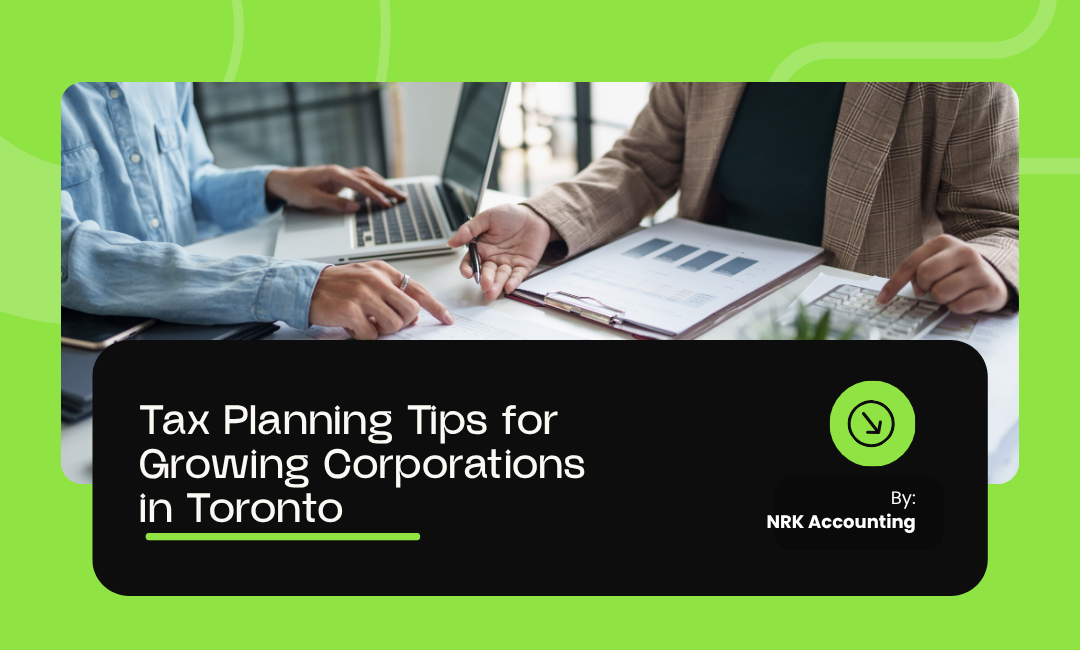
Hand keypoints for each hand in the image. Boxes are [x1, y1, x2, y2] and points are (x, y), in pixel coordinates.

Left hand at [266, 165, 406, 211]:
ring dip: (382, 184)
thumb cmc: (294, 189)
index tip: (387, 204)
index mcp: (334, 174)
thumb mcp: (312, 200)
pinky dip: (372, 183)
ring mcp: (340, 174)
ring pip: (366, 176)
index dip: (375, 196)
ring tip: (395, 194)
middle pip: (369, 178)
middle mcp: (339, 171)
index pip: (361, 185)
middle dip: (387, 188)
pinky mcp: (338, 178)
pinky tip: (378, 189)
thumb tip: (355, 207)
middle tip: (402, 197)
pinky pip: (360, 179)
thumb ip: (334, 203)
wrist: (282, 180)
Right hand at [308, 261, 452, 339]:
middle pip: (410, 311)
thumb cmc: (338, 285)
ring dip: (381, 330)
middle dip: (402, 323)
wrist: (306, 287)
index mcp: (383, 271)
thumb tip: (414, 313)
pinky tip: (352, 326)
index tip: (446, 318)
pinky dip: (363, 336)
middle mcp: (375, 279)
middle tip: (385, 323)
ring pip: (394, 324)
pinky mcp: (350, 310)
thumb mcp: (367, 279)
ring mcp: (363, 294)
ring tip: (366, 322)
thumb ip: (391, 291)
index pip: (419, 289)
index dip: (436, 307)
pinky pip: (371, 334)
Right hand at [446, 204, 555, 300]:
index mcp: (483, 248)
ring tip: (492, 292)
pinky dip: (513, 282)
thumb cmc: (510, 215)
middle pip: (487, 273)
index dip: (468, 269)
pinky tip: (508, 287)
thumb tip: (451, 242)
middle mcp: (494, 258)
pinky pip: (518, 276)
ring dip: (497, 285)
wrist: (533, 214)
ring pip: (501, 277)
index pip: (471, 262)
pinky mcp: (523, 266)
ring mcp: (508, 263)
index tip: (468, 272)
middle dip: (485, 280)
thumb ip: (469, 230)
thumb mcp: (486, 217)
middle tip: (485, 284)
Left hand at [877, 235, 1008, 313]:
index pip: (911, 263)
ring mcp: (980, 270)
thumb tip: (909, 290)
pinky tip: (964, 299)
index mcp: (944, 242)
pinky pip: (960, 306)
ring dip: (941, 299)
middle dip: (925, 287)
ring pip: (941, 292)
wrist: (995, 274)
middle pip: (925, 275)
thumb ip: (918, 270)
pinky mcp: (992, 290)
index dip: (894, 284)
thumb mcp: (937, 261)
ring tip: (951, 293)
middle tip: (933, 289)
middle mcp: (964, 252)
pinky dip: (957, 307)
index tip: (882, 299)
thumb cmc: (957, 270)